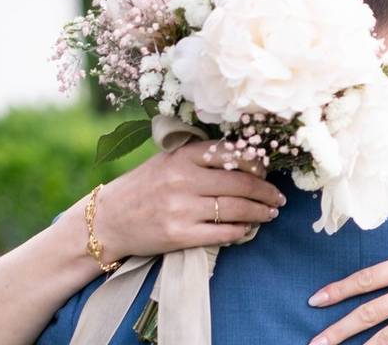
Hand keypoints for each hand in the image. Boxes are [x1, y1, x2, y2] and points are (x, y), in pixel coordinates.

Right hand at [82, 140, 285, 260]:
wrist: (109, 220)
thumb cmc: (143, 187)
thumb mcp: (168, 160)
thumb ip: (200, 156)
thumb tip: (246, 158)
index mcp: (182, 155)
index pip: (232, 153)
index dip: (257, 163)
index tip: (267, 171)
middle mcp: (183, 179)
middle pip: (241, 183)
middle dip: (266, 192)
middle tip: (278, 197)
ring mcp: (181, 208)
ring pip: (235, 209)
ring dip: (259, 212)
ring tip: (270, 213)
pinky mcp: (178, 235)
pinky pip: (222, 233)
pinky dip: (240, 231)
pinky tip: (247, 229)